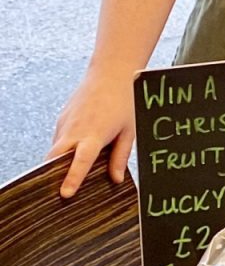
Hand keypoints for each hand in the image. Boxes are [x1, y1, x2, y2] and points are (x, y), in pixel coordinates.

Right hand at [49, 66, 136, 197]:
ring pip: (55, 149)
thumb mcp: (129, 130)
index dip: (73, 178)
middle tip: (61, 190)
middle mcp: (75, 129)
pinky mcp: (62, 117)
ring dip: (60, 161)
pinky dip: (64, 147)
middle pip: (55, 158)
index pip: (80, 161)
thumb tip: (116, 179)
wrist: (112, 72)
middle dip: (54, 174)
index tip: (65, 194)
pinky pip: (59, 138)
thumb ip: (120, 156)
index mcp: (94, 134)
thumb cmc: (125, 100)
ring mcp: (65, 122)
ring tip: (73, 170)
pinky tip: (78, 148)